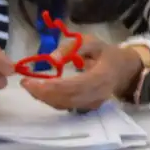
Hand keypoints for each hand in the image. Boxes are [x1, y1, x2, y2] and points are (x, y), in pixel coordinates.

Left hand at [23, 38, 142, 112]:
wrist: (125, 70)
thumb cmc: (107, 54)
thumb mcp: (92, 42)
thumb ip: (72, 47)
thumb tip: (51, 59)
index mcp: (102, 77)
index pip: (75, 86)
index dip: (52, 86)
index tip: (32, 80)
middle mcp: (98, 94)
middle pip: (67, 99)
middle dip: (43, 93)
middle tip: (25, 83)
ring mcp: (93, 103)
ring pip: (64, 105)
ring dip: (44, 97)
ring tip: (29, 85)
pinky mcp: (87, 107)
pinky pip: (66, 106)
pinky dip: (50, 100)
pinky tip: (40, 91)